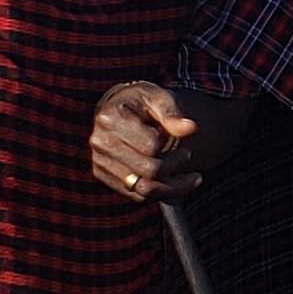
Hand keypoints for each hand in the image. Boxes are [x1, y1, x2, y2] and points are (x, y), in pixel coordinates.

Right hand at [89, 82, 216, 203]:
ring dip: (174, 187)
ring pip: (144, 189)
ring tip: (192, 178)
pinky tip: (176, 183)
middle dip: (175, 166)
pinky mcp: (103, 175)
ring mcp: (99, 161)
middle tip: (188, 155)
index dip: (171, 143)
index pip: (151, 145)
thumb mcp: (159, 97)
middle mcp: (100, 142)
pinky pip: (137, 196)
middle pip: (148, 170)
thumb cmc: (142, 102)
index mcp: (111, 118)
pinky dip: (161, 193)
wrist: (121, 108)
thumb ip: (173, 113)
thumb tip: (190, 128)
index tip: (179, 135)